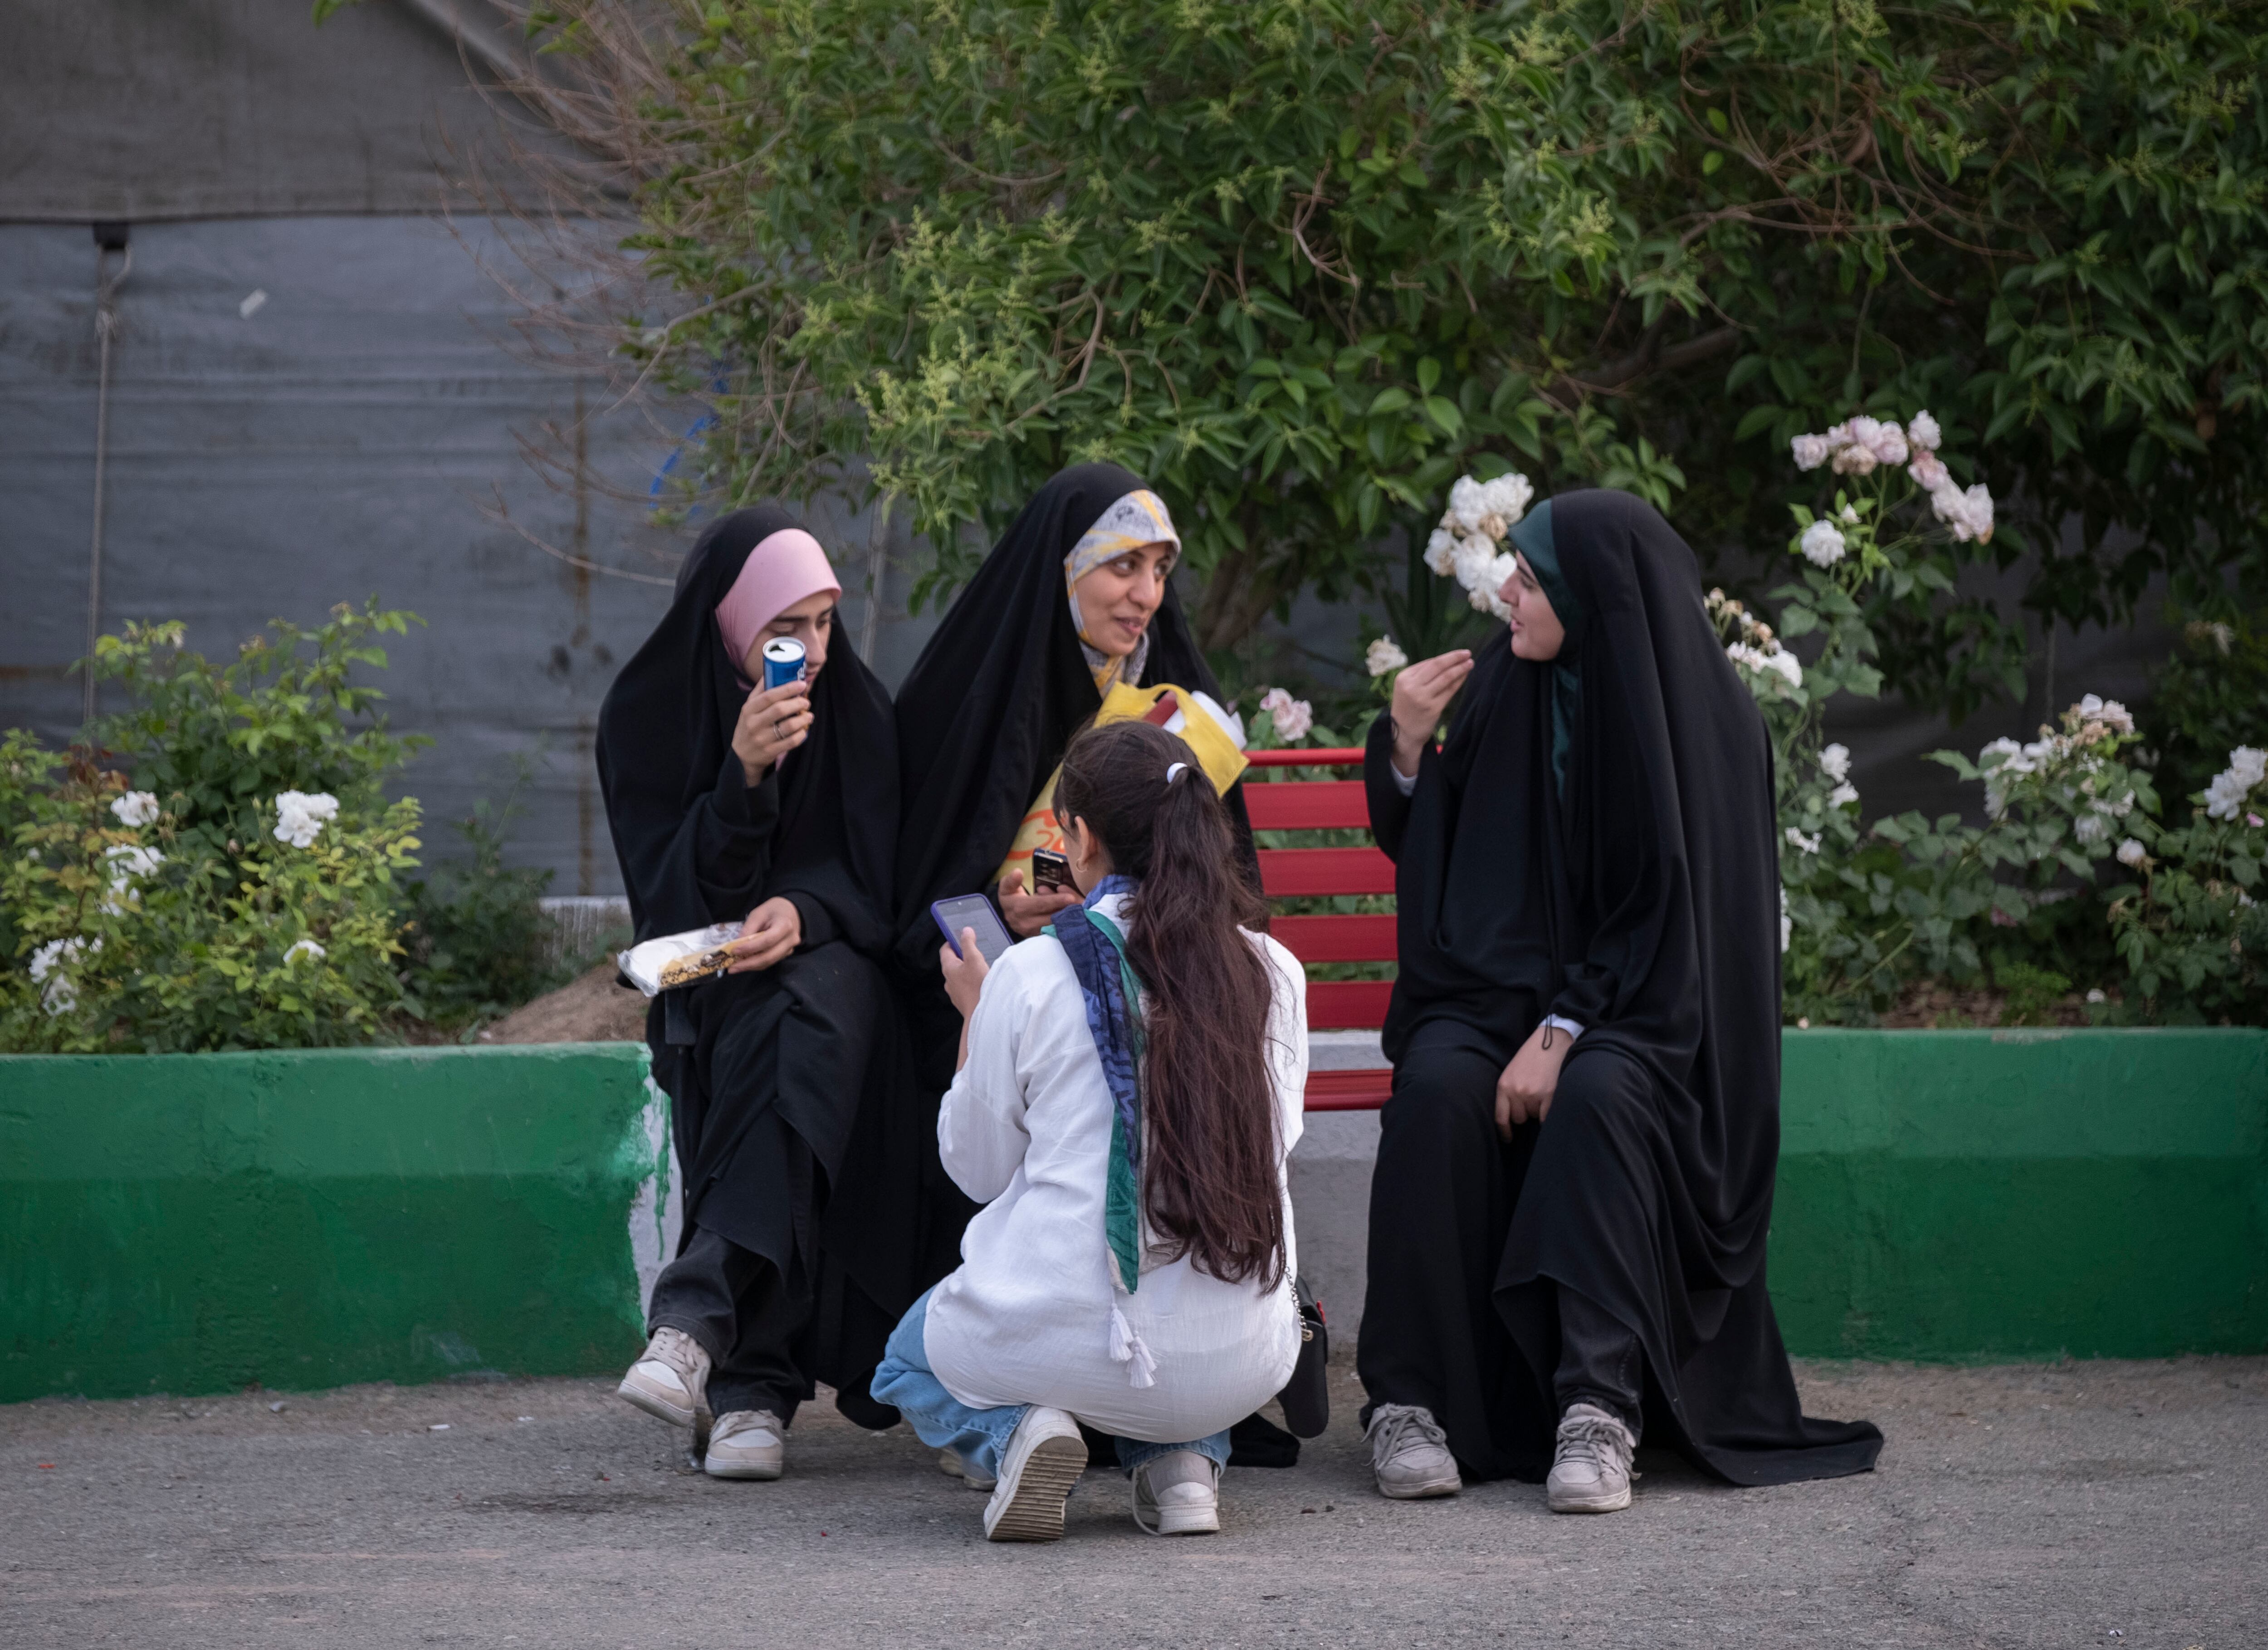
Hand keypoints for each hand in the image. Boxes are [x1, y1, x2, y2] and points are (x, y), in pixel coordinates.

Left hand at [727, 896, 801, 972]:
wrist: (790, 912)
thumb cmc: (773, 910)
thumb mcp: (758, 913)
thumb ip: (748, 928)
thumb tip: (737, 945)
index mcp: (785, 925)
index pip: (767, 941)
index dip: (750, 947)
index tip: (734, 951)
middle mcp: (790, 940)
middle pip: (769, 956)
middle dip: (748, 963)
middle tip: (731, 968)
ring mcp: (790, 949)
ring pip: (769, 962)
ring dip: (750, 966)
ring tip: (734, 968)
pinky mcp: (786, 954)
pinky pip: (770, 962)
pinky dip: (756, 964)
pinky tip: (744, 964)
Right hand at [731, 680, 813, 782]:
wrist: (742, 755)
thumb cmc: (749, 725)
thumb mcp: (749, 708)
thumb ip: (761, 691)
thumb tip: (772, 669)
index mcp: (749, 709)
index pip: (769, 696)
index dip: (787, 689)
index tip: (801, 684)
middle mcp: (754, 723)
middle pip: (780, 709)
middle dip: (797, 703)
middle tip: (806, 702)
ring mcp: (762, 738)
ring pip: (788, 726)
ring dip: (803, 719)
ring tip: (809, 716)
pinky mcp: (770, 751)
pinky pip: (791, 742)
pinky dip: (801, 735)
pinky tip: (803, 730)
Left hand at [940, 931, 989, 1017]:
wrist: (981, 1014)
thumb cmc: (977, 986)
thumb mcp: (974, 959)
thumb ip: (968, 943)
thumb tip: (965, 931)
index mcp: (948, 968)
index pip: (945, 949)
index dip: (953, 941)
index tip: (962, 937)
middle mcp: (948, 980)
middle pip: (953, 963)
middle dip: (963, 956)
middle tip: (976, 952)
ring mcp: (955, 992)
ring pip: (960, 976)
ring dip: (968, 971)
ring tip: (982, 968)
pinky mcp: (963, 1001)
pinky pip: (965, 987)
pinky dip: (972, 983)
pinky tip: (983, 983)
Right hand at [998, 869, 1078, 937]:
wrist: (1008, 915)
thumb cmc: (1011, 898)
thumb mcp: (1007, 886)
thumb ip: (1012, 880)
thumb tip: (1017, 872)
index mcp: (1019, 908)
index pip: (1040, 904)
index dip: (1056, 900)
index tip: (1070, 897)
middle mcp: (1026, 923)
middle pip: (1051, 917)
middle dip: (1067, 910)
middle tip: (1082, 903)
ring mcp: (1033, 932)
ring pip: (1055, 925)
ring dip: (1068, 917)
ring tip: (1080, 908)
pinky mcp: (1039, 937)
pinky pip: (1055, 931)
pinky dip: (1066, 923)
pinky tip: (1075, 916)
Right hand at [1390, 650, 1474, 777]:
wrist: (1402, 734)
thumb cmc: (1407, 708)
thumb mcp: (1406, 688)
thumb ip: (1422, 675)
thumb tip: (1446, 661)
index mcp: (1403, 677)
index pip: (1429, 663)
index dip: (1446, 657)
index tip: (1459, 654)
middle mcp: (1412, 686)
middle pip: (1437, 666)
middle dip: (1454, 658)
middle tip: (1467, 653)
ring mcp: (1422, 697)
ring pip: (1446, 677)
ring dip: (1460, 668)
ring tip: (1470, 663)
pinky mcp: (1433, 708)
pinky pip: (1449, 691)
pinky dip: (1459, 682)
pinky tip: (1465, 676)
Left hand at [1494, 1020, 1571, 1138]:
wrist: (1551, 1042)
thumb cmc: (1530, 1057)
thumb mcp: (1511, 1072)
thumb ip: (1508, 1092)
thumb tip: (1511, 1117)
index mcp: (1504, 1085)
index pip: (1500, 1117)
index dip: (1505, 1131)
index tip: (1508, 1138)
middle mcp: (1516, 1092)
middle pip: (1519, 1119)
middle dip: (1525, 1113)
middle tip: (1532, 1098)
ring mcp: (1533, 1094)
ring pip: (1534, 1117)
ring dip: (1538, 1109)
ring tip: (1541, 1091)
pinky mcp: (1549, 1095)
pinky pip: (1546, 1117)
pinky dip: (1548, 1113)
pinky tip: (1549, 1101)